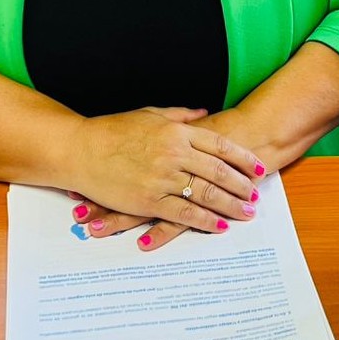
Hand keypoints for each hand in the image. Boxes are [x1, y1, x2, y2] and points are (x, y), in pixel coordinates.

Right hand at [67, 106, 264, 248]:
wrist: (80, 149)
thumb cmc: (112, 130)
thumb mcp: (149, 114)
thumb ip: (180, 115)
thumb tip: (205, 114)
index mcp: (175, 131)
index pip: (219, 144)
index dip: (242, 157)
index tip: (257, 167)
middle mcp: (173, 153)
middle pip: (218, 170)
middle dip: (241, 184)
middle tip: (256, 195)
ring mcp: (162, 178)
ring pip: (206, 194)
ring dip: (230, 205)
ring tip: (246, 213)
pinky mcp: (149, 200)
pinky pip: (184, 213)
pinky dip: (205, 221)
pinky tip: (219, 226)